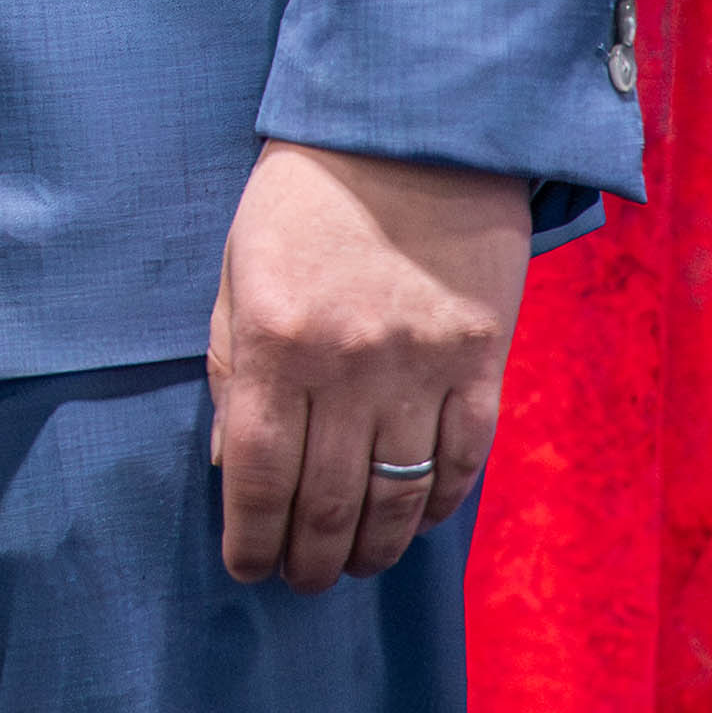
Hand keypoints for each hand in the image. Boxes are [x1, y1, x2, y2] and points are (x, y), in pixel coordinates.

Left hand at [207, 141, 529, 589]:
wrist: (410, 131)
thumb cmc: (304, 201)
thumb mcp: (238, 271)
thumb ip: (229, 368)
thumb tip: (229, 468)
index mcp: (275, 339)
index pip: (257, 472)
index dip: (250, 537)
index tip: (247, 568)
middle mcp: (347, 364)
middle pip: (327, 500)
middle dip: (310, 558)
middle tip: (302, 581)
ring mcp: (421, 366)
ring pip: (397, 495)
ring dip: (372, 548)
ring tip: (353, 565)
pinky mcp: (482, 361)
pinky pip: (463, 461)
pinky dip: (437, 507)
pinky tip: (413, 524)